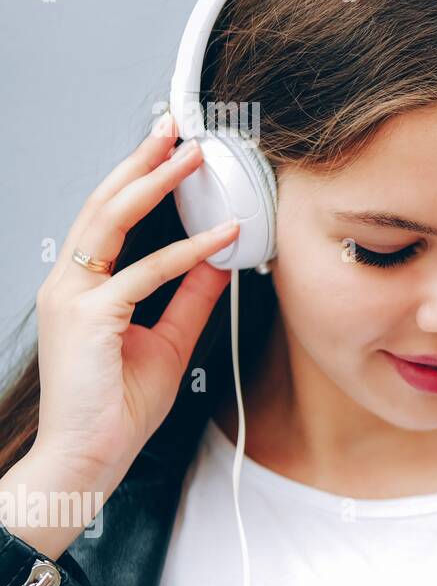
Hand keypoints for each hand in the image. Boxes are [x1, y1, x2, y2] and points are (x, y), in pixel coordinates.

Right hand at [27, 112, 239, 491]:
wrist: (88, 458)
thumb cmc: (116, 408)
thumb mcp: (167, 341)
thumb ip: (189, 298)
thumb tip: (218, 260)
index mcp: (82, 288)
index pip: (109, 218)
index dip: (138, 178)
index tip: (167, 149)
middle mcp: (69, 284)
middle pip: (105, 204)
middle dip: (141, 161)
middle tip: (175, 128)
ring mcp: (74, 298)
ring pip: (113, 222)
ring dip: (156, 184)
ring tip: (191, 156)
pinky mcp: (90, 318)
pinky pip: (146, 274)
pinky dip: (187, 252)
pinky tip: (219, 237)